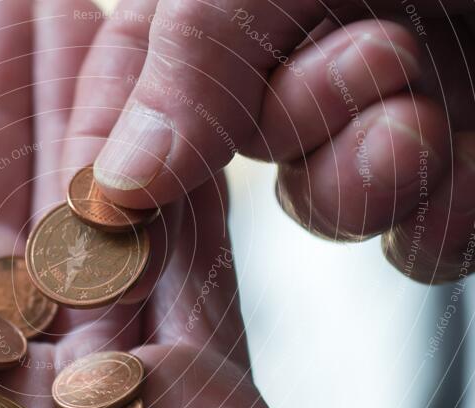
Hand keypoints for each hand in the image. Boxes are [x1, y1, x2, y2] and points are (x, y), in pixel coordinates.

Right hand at [63, 0, 473, 282]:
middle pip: (236, 164)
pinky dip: (439, 220)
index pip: (132, 102)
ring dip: (368, 174)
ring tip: (427, 101)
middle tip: (374, 53)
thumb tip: (115, 184)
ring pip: (325, 209)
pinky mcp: (461, 162)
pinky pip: (418, 241)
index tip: (111, 235)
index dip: (115, 173)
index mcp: (228, 4)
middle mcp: (295, 57)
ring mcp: (378, 112)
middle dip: (299, 124)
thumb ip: (189, 65)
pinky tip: (465, 163)